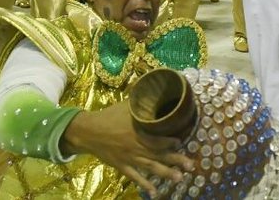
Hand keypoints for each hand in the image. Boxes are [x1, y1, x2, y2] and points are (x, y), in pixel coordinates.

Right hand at [63, 101, 193, 197]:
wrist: (88, 131)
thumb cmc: (109, 116)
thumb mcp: (127, 106)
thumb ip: (142, 102)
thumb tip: (157, 88)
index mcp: (137, 131)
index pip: (156, 138)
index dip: (169, 141)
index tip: (181, 142)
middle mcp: (136, 146)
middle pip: (158, 154)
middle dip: (175, 160)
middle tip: (191, 166)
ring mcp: (129, 158)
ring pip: (150, 167)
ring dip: (165, 173)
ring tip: (179, 179)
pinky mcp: (122, 166)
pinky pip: (135, 177)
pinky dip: (144, 184)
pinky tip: (154, 193)